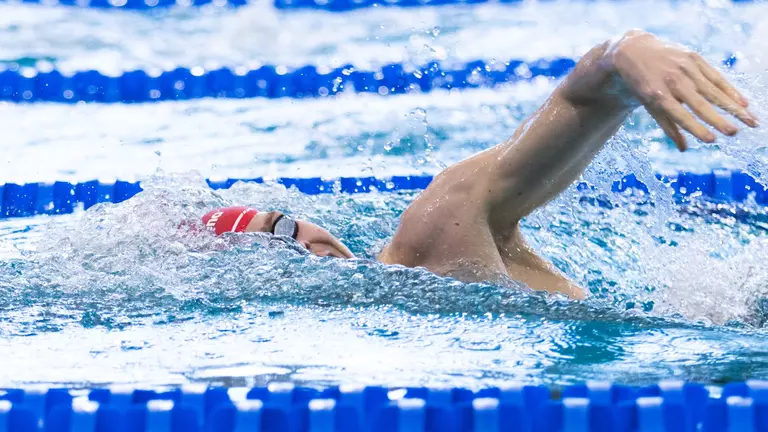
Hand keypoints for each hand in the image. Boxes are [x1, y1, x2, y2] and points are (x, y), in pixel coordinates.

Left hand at [607, 30, 757, 150]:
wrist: (634, 50)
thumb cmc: (642, 84)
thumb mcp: (648, 105)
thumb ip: (667, 126)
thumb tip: (683, 149)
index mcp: (658, 95)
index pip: (680, 115)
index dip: (696, 128)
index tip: (711, 140)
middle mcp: (673, 81)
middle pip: (700, 103)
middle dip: (718, 119)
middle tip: (735, 132)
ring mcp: (684, 67)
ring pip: (713, 90)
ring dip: (733, 106)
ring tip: (749, 119)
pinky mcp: (694, 57)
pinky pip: (715, 76)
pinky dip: (729, 89)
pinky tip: (743, 102)